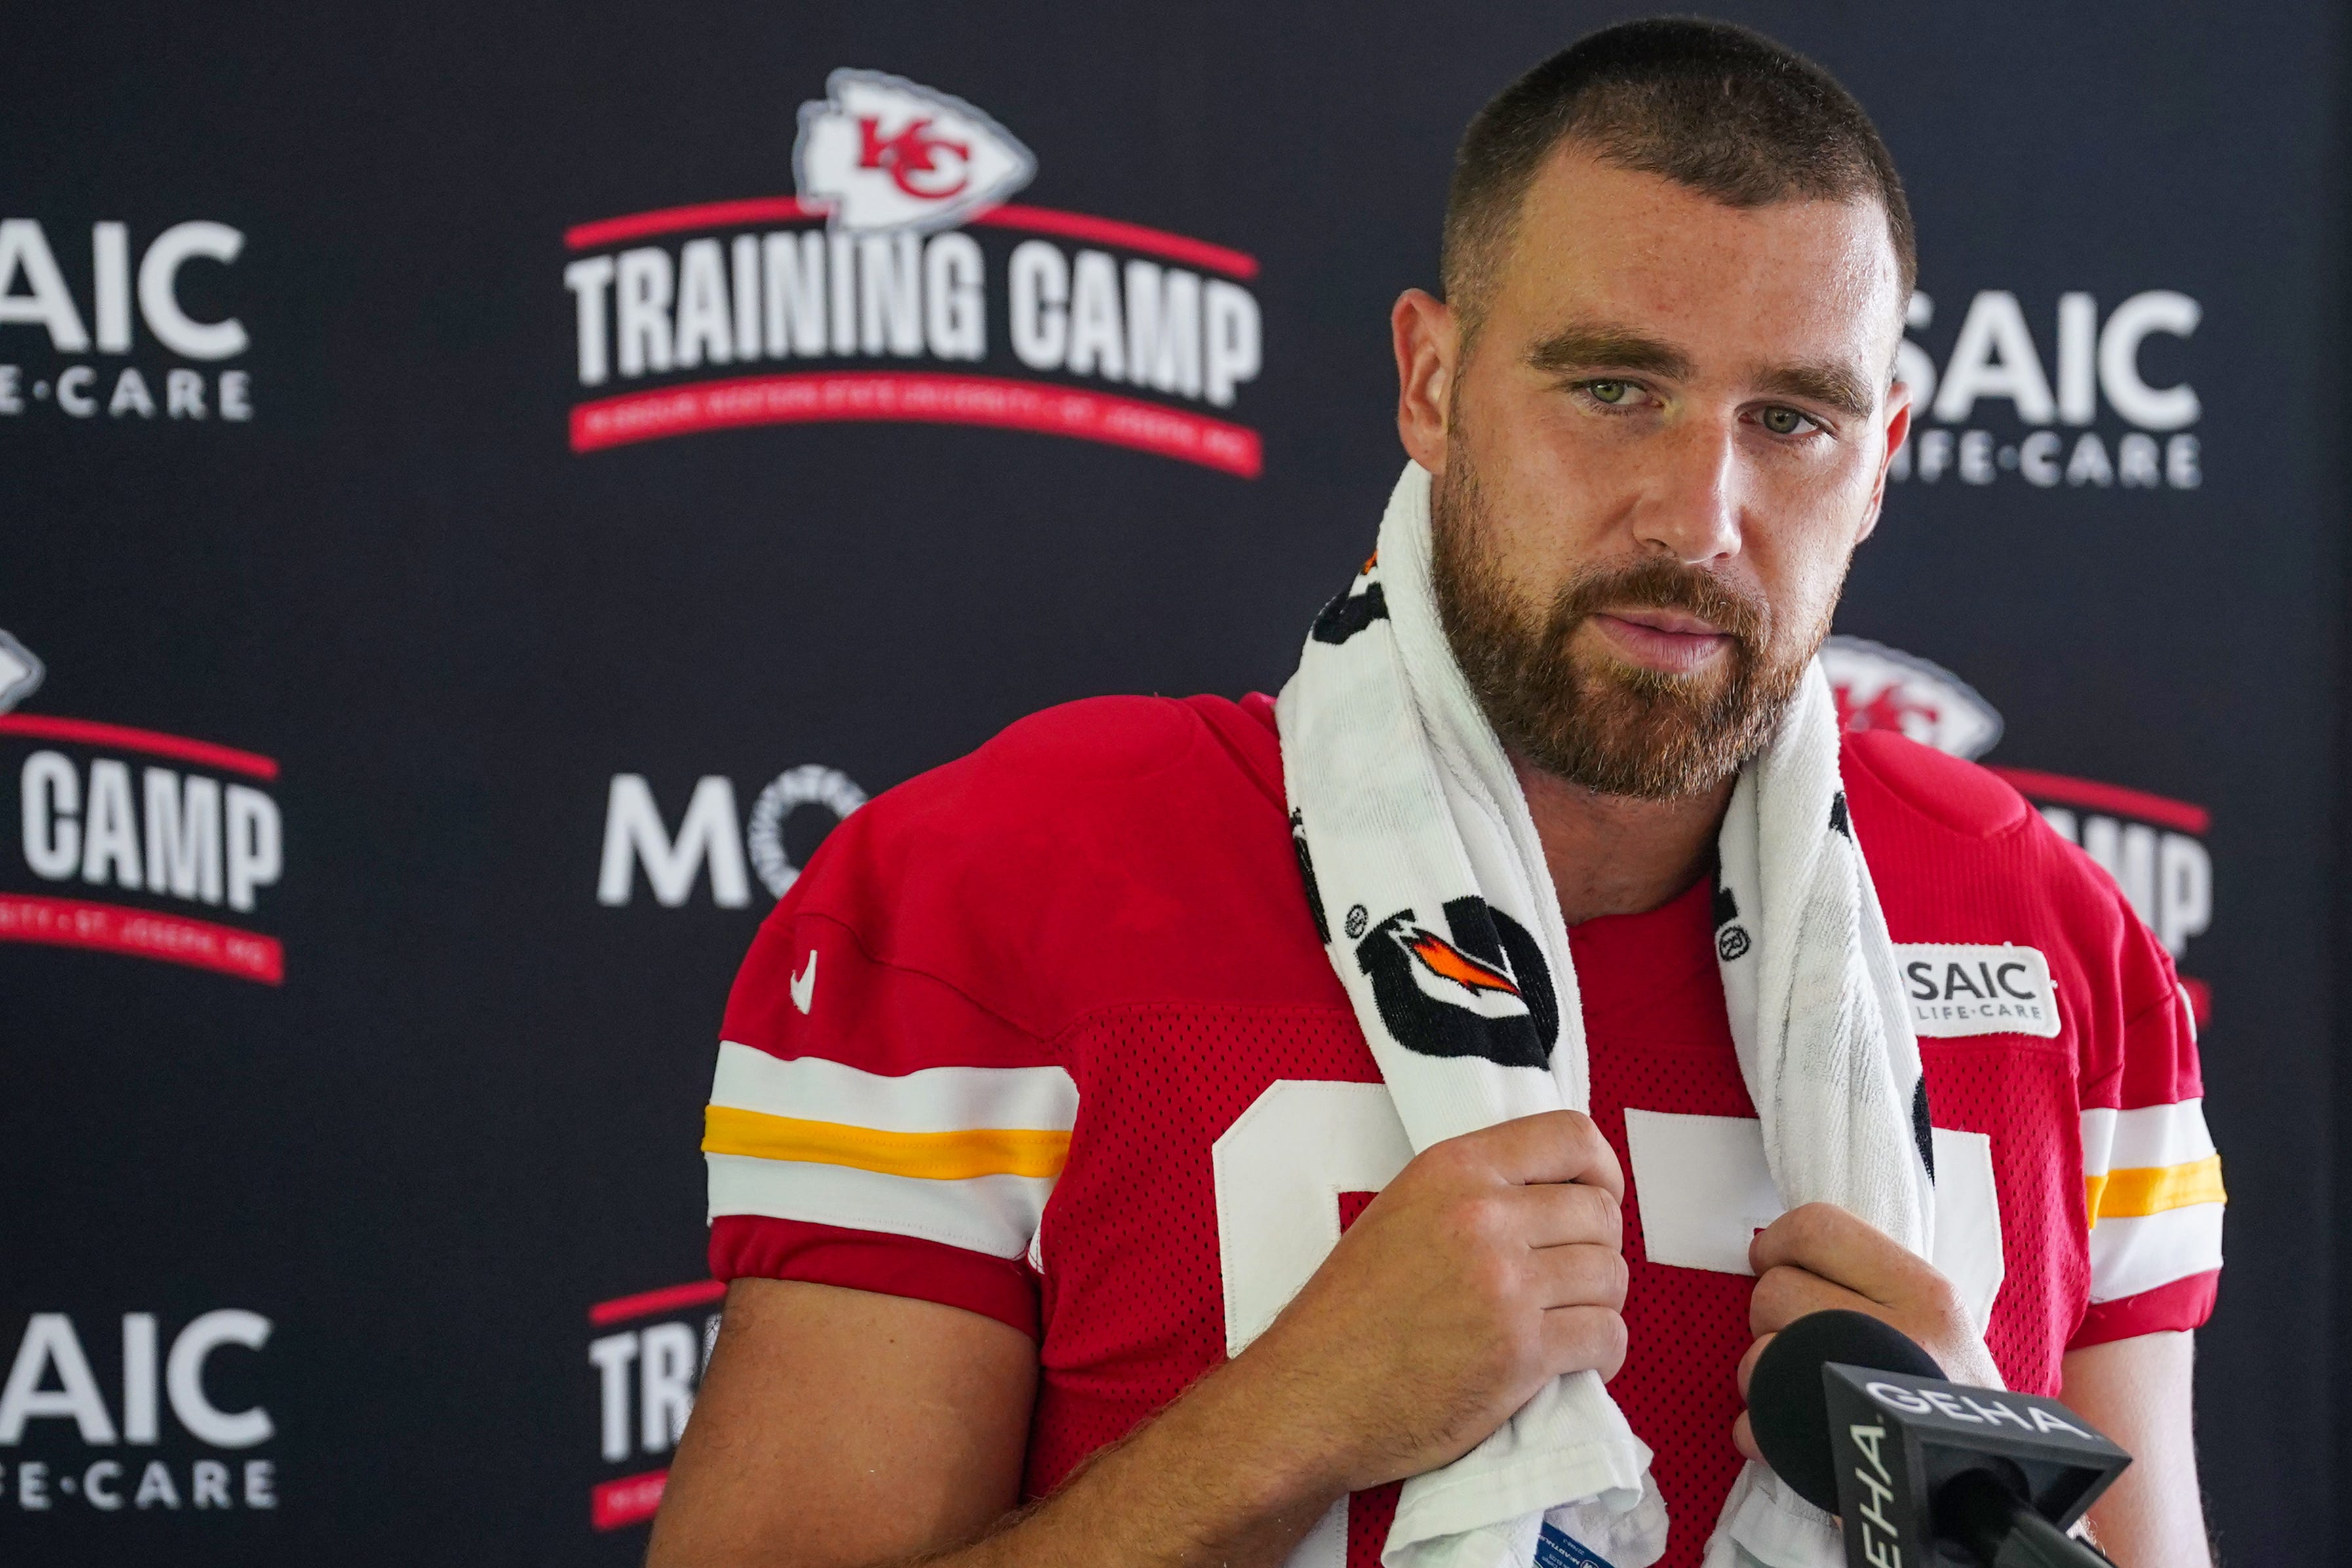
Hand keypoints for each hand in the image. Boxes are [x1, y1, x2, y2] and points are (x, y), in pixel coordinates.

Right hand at [1233, 1110, 1627, 1494]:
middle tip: (1572, 1279)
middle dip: (1598, 1248)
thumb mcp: (1401, 1212)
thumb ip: (1474, 1193)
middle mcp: (1484, 1217)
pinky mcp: (1521, 1354)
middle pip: (1600, 1212)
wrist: (1311, 1394)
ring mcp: (1506, 1286)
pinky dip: (1602, 1352)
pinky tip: (1572, 1360)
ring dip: (1600, 1302)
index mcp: (1454, 1170)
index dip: (1602, 1169)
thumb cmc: (1349, 1311)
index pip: (1571, 1136)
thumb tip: (1554, 1198)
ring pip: (1611, 1276)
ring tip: (1568, 1321)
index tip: (1597, 1197)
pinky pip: (1606, 1336)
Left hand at [1735, 1202, 2001, 1464]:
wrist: (1993, 1487)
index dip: (1778, 1241)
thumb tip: (1785, 1251)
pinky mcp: (1839, 1452)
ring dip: (1762, 1375)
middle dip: (1770, 1316)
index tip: (1772, 1261)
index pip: (1820, 1227)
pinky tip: (1786, 1435)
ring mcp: (1866, 1393)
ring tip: (1800, 1388)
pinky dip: (1759, 1432)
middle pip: (1775, 1290)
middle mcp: (1902, 1334)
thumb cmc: (1953, 1397)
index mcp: (1926, 1292)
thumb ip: (1872, 1281)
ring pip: (1759, 1354)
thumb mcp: (1939, 1322)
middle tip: (1799, 1338)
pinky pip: (1759, 1424)